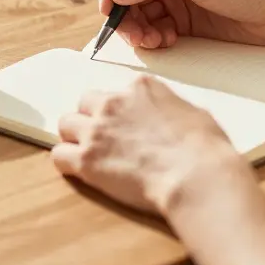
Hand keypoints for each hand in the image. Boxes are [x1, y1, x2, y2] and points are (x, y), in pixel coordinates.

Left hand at [51, 74, 254, 215]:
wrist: (197, 176)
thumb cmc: (206, 150)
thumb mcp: (194, 114)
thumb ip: (171, 109)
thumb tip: (169, 119)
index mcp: (141, 88)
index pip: (116, 90)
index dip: (120, 110)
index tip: (126, 124)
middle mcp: (113, 103)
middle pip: (85, 103)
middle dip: (92, 118)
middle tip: (105, 139)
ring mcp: (97, 131)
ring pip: (65, 124)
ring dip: (75, 138)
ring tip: (90, 155)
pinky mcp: (86, 160)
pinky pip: (59, 155)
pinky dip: (67, 163)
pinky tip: (81, 172)